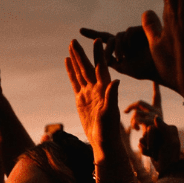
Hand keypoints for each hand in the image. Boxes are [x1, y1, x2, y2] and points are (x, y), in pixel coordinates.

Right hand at [65, 40, 126, 156]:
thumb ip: (112, 96)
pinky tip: (67, 62)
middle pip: (87, 67)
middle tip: (75, 40)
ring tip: (71, 46)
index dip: (99, 54)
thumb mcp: (110, 113)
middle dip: (82, 54)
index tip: (97, 40)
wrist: (103, 142)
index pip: (101, 68)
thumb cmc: (109, 130)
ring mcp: (88, 92)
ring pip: (80, 72)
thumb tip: (116, 81)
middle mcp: (97, 88)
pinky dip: (71, 71)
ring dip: (76, 59)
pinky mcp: (81, 99)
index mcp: (105, 89)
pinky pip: (75, 82)